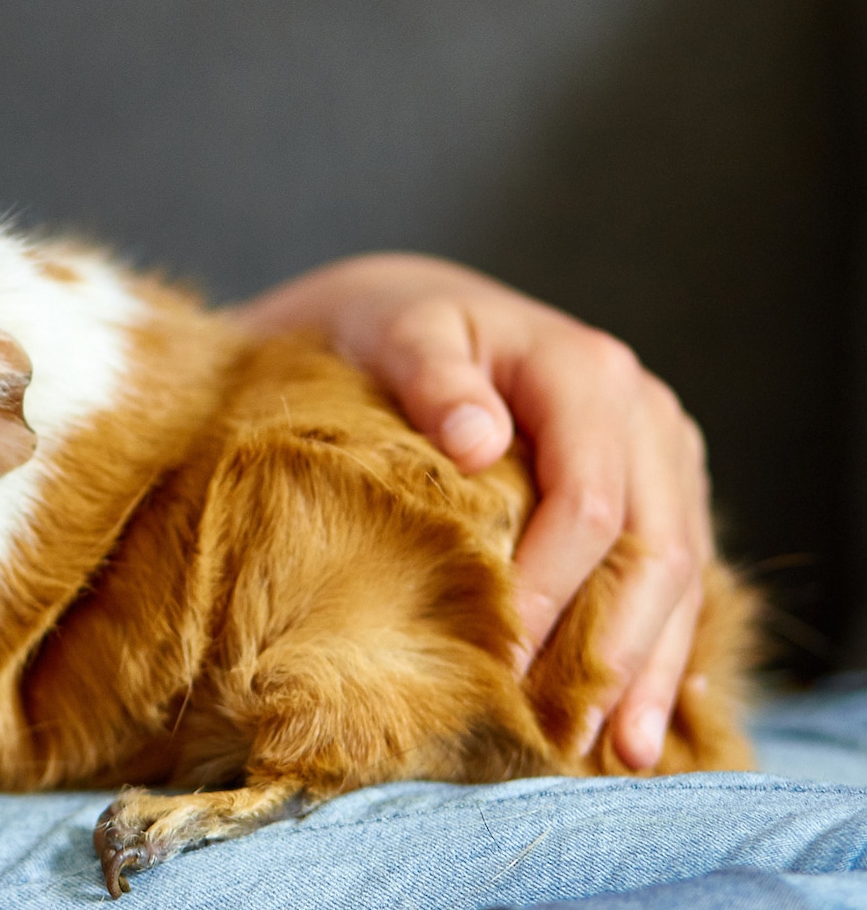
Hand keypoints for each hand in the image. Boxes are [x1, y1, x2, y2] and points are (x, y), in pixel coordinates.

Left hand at [233, 253, 709, 770]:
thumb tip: (473, 441)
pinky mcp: (660, 495)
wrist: (416, 319)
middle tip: (570, 735)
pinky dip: (659, 651)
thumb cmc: (394, 330)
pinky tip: (643, 715)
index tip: (502, 658)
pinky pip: (676, 582)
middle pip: (652, 551)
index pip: (588, 504)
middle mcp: (645, 416)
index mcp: (587, 373)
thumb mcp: (398, 333)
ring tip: (618, 753)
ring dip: (649, 670)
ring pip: (678, 577)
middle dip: (614, 650)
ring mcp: (662, 458)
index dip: (552, 588)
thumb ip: (432, 377)